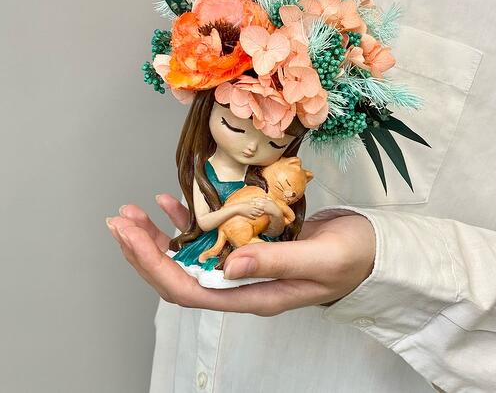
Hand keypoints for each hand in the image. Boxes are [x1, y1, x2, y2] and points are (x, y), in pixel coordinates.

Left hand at [106, 195, 375, 315]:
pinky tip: (172, 204)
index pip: (190, 288)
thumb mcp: (319, 260)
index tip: (130, 238)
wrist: (373, 249)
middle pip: (180, 272)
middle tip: (119, 222)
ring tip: (133, 213)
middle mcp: (242, 282)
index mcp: (253, 294)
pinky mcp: (252, 240)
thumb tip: (229, 262)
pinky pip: (211, 234)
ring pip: (190, 254)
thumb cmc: (353, 257)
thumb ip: (276, 262)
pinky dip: (188, 220)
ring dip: (159, 235)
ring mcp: (245, 262)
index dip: (154, 266)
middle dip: (144, 250)